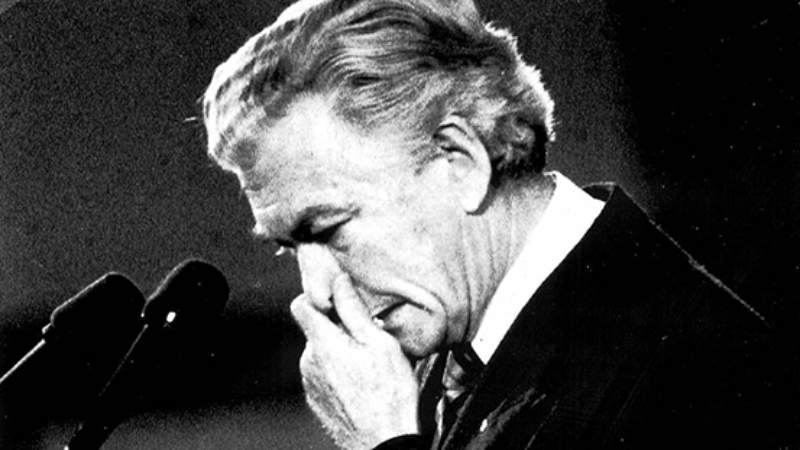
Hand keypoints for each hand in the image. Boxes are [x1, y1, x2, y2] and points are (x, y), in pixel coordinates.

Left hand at [291, 274, 419, 449]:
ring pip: (320, 351)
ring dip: (340, 350)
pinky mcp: (318, 398)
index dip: (318, 296)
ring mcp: (311, 383)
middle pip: (315, 329)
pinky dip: (339, 370)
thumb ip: (354, 310)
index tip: (338, 298)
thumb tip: (339, 281)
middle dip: (337, 326)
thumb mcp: (380, 343)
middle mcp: (309, 362)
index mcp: (323, 344)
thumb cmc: (389, 396)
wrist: (384, 442)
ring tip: (369, 363)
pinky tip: (362, 381)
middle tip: (368, 335)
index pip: (301, 304)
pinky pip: (324, 373)